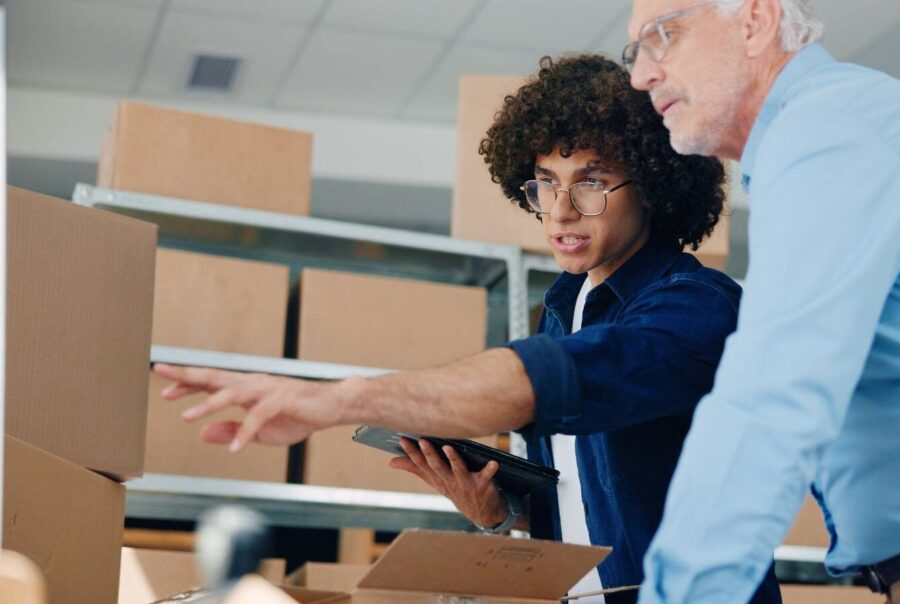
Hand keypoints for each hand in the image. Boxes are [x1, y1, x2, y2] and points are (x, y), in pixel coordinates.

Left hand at [153, 364, 346, 451]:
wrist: (333, 407)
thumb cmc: (298, 415)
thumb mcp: (260, 431)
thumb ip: (231, 430)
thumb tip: (202, 433)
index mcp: (246, 388)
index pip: (211, 382)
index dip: (187, 383)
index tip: (163, 389)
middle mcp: (253, 384)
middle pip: (214, 377)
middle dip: (186, 375)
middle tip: (159, 371)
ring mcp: (268, 389)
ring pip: (232, 394)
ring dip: (208, 405)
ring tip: (187, 418)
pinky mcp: (283, 400)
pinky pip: (259, 417)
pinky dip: (245, 433)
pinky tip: (235, 448)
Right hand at [390, 438, 506, 527]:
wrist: (482, 512)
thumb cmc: (455, 489)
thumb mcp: (434, 480)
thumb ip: (415, 468)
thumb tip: (391, 462)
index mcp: (437, 479)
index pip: (421, 465)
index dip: (411, 453)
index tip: (402, 439)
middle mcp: (449, 482)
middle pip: (437, 467)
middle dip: (429, 454)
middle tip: (422, 440)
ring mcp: (466, 484)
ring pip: (458, 470)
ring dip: (454, 459)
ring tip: (449, 448)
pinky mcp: (482, 485)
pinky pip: (486, 476)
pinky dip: (490, 470)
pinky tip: (494, 462)